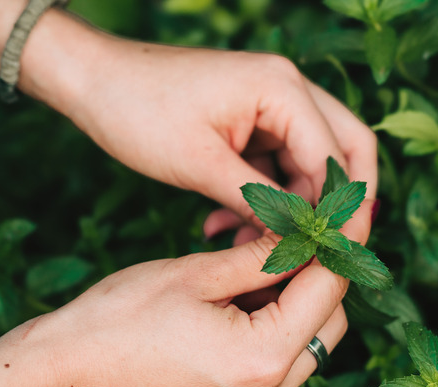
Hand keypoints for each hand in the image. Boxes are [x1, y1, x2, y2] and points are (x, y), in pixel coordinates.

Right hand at [0, 203, 374, 386]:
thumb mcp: (195, 273)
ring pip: (308, 346)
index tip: (344, 212)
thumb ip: (262, 255)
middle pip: (329, 323)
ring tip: (258, 266)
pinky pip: (279, 366)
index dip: (339, 244)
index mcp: (262, 358)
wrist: (60, 378)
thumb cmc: (116, 320)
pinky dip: (274, 329)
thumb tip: (305, 232)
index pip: (328, 291)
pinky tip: (242, 299)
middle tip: (295, 236)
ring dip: (297, 303)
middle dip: (319, 276)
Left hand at [57, 37, 377, 237]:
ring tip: (247, 243)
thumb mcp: (201, 164)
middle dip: (335, 204)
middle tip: (322, 250)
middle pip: (344, 150)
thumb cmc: (138, 110)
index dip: (339, 210)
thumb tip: (300, 240)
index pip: (336, 157)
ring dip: (290, 206)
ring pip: (309, 163)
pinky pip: (277, 164)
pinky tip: (228, 224)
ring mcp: (272, 103)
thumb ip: (260, 202)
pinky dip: (264, 197)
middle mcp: (288, 89)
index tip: (332, 255)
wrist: (93, 80)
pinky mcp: (253, 120)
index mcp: (282, 89)